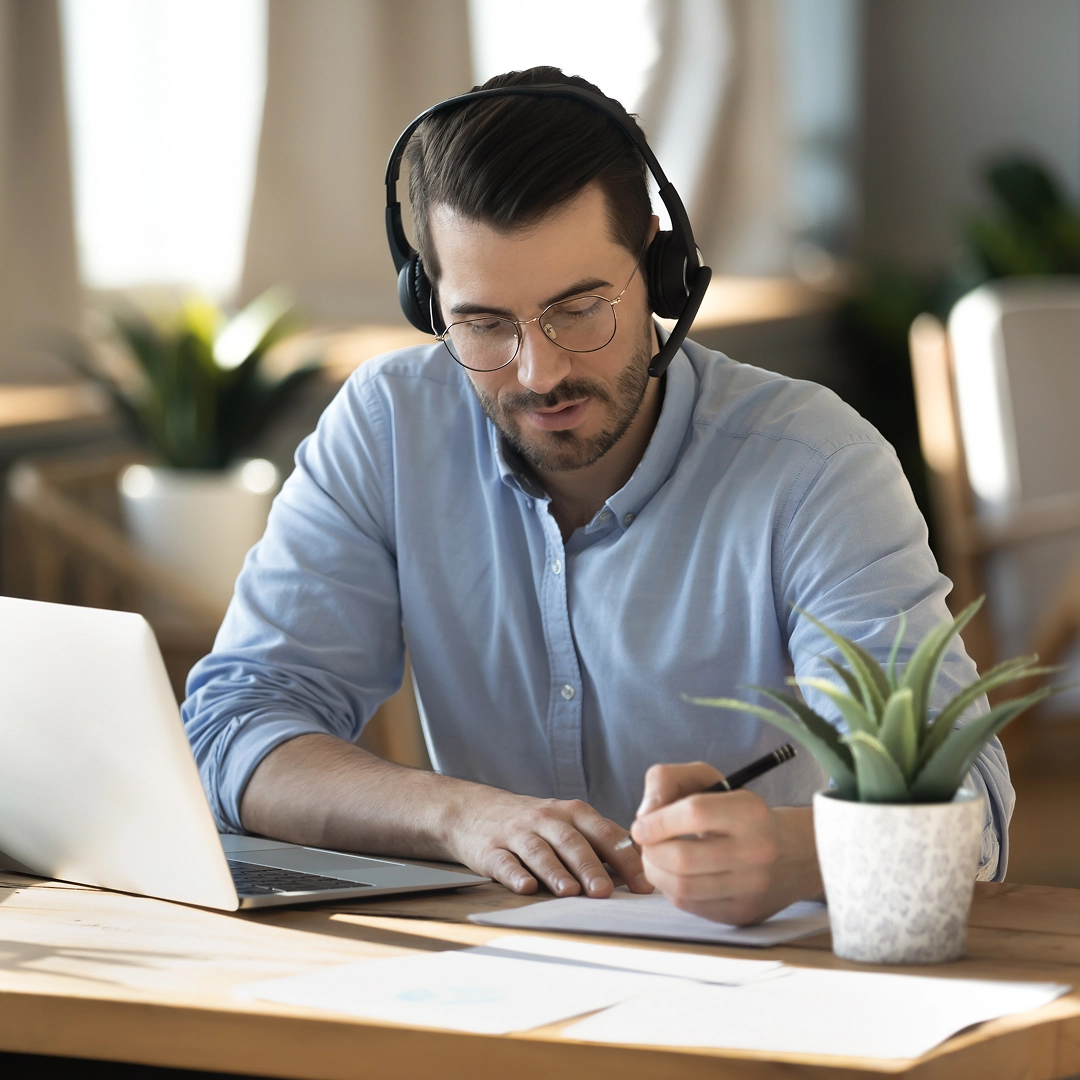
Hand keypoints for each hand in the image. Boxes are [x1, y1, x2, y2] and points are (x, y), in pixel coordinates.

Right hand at [443, 786, 653, 898]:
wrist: (474, 810)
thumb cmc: (535, 823)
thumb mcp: (568, 821)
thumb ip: (601, 841)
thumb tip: (646, 868)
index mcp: (572, 812)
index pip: (604, 833)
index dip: (625, 858)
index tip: (643, 885)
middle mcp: (546, 819)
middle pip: (571, 842)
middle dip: (589, 866)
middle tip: (604, 891)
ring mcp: (517, 833)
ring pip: (539, 851)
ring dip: (555, 872)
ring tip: (569, 892)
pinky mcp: (491, 850)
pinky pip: (504, 862)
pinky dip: (515, 875)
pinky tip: (525, 888)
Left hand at [629, 761, 820, 925]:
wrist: (791, 853)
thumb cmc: (736, 812)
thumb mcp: (708, 780)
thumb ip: (667, 781)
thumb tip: (644, 816)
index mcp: (750, 811)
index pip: (694, 813)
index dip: (657, 820)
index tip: (640, 825)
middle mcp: (756, 851)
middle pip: (682, 858)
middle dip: (651, 851)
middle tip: (646, 843)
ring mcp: (751, 887)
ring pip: (682, 887)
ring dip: (655, 872)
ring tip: (655, 857)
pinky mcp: (742, 912)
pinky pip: (690, 905)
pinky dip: (670, 889)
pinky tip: (674, 874)